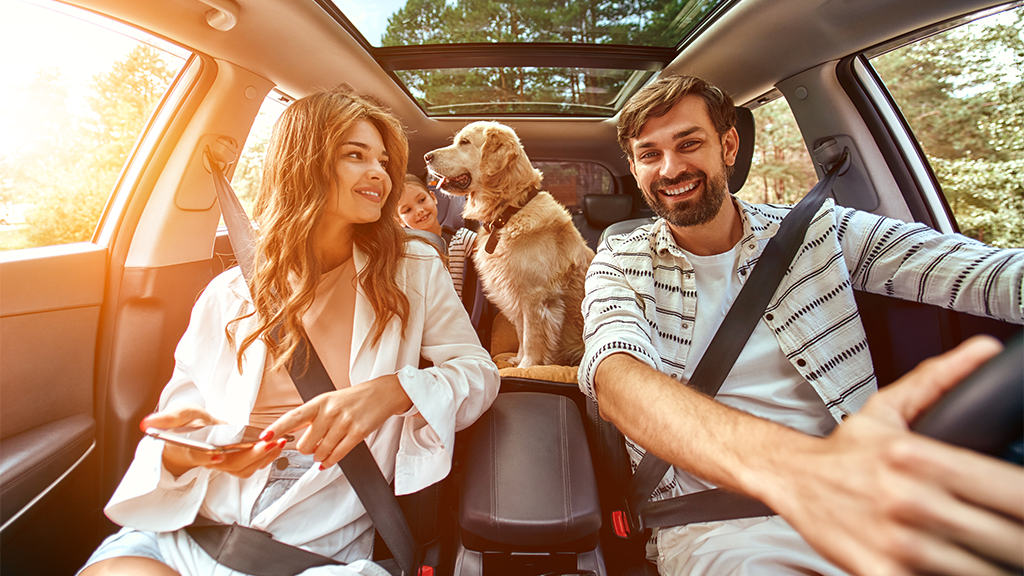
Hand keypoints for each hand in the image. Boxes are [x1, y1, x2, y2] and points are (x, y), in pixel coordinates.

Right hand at [141, 405, 285, 477]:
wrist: (193, 437)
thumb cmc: (185, 427)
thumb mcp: (177, 415)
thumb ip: (167, 419)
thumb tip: (147, 424)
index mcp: (191, 449)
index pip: (196, 455)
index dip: (205, 457)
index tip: (216, 454)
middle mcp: (209, 460)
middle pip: (228, 465)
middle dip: (249, 456)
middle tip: (266, 443)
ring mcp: (224, 463)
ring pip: (243, 468)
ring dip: (262, 457)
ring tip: (278, 442)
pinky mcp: (235, 463)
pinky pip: (252, 466)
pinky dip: (266, 458)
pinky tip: (278, 445)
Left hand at [261, 374, 412, 469]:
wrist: (381, 394)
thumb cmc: (352, 399)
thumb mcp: (328, 401)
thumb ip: (311, 416)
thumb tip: (292, 435)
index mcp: (319, 402)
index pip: (293, 416)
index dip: (277, 428)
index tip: (264, 437)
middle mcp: (330, 412)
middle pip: (306, 443)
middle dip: (307, 450)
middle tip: (312, 445)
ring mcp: (344, 422)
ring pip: (321, 452)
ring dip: (319, 456)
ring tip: (323, 451)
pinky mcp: (358, 433)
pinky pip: (338, 454)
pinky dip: (330, 461)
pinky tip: (327, 461)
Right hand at [767, 336, 1023, 575]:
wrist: (787, 479)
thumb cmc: (843, 452)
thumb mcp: (889, 408)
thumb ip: (941, 379)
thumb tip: (987, 349)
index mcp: (920, 457)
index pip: (1010, 490)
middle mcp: (911, 501)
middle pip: (1006, 538)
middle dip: (1020, 542)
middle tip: (1015, 535)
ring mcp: (899, 543)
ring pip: (980, 570)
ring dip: (993, 564)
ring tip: (995, 553)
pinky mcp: (881, 573)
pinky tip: (957, 565)